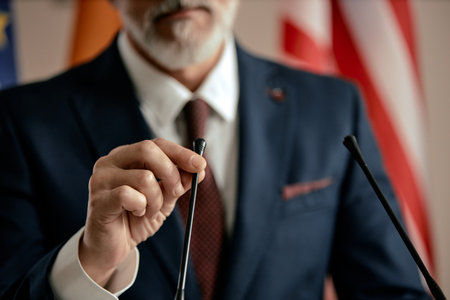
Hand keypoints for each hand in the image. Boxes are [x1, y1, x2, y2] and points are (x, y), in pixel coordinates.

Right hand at [79, 138, 205, 286]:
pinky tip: (136, 213)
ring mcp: (101, 179)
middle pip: (147, 149)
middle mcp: (111, 162)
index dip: (180, 153)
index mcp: (126, 156)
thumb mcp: (164, 200)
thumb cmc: (135, 219)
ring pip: (143, 177)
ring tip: (150, 210)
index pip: (156, 144)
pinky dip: (141, 207)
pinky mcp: (98, 199)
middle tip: (176, 191)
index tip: (200, 165)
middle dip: (170, 171)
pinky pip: (128, 195)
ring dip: (156, 199)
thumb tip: (199, 170)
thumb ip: (179, 184)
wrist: (112, 248)